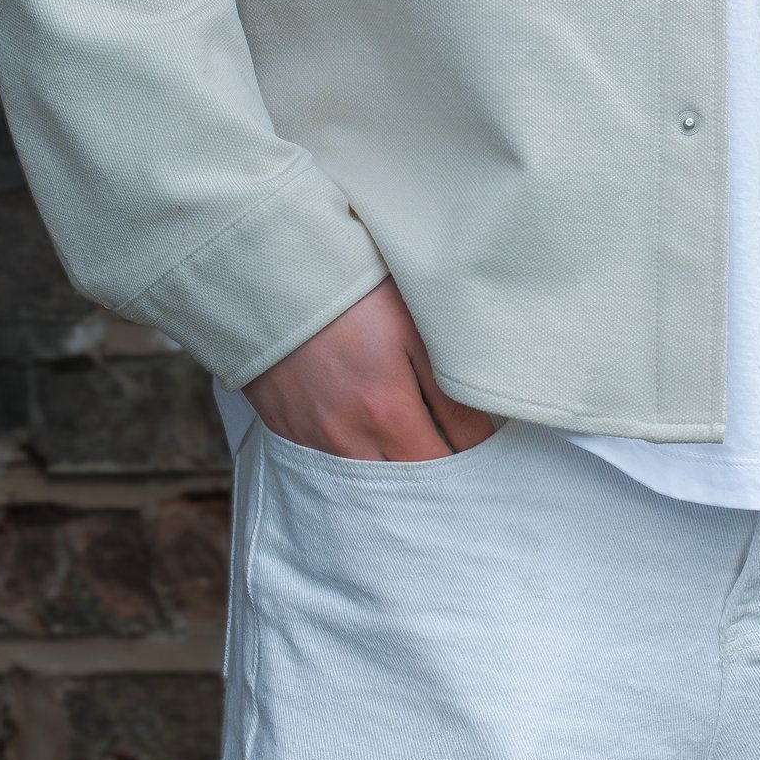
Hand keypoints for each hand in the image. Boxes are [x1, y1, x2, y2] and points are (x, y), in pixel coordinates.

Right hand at [241, 278, 498, 461]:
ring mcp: (314, 441)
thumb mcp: (414, 330)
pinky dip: (355, 466)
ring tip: (417, 451)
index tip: (489, 449)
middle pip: (405, 487)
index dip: (474, 460)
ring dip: (396, 475)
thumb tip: (482, 438)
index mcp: (389, 415)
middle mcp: (350, 441)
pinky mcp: (287, 431)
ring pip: (367, 483)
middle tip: (459, 457)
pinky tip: (371, 445)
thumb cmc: (350, 291)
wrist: (270, 273)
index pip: (446, 467)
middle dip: (437, 478)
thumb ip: (450, 392)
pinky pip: (330, 469)